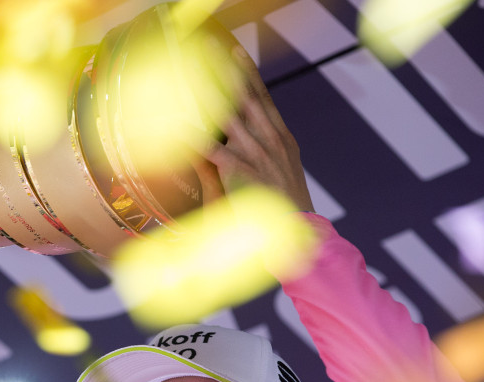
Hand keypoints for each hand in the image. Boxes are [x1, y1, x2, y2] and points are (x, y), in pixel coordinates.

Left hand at [194, 58, 313, 212]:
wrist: (297, 226)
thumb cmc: (283, 201)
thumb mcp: (280, 167)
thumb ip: (263, 146)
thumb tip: (246, 130)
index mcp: (281, 138)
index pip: (264, 99)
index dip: (250, 75)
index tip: (237, 55)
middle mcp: (273, 141)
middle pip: (249, 100)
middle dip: (231, 75)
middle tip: (215, 53)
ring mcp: (261, 155)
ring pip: (234, 120)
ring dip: (213, 100)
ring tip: (196, 81)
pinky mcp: (247, 172)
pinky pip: (219, 153)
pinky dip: (201, 143)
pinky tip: (186, 133)